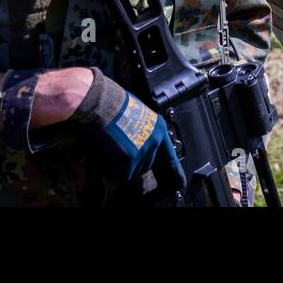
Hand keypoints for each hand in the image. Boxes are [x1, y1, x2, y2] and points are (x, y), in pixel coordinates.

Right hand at [71, 69, 183, 185]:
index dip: (175, 170)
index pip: (169, 155)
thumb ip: (140, 130)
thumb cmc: (113, 102)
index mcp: (158, 128)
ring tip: (107, 154)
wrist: (101, 100)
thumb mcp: (136, 114)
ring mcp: (144, 149)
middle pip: (147, 165)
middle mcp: (155, 140)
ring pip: (132, 171)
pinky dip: (109, 170)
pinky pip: (120, 174)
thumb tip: (133, 142)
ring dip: (119, 168)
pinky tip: (102, 158)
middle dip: (131, 164)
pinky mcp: (129, 157)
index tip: (181, 182)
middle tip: (116, 156)